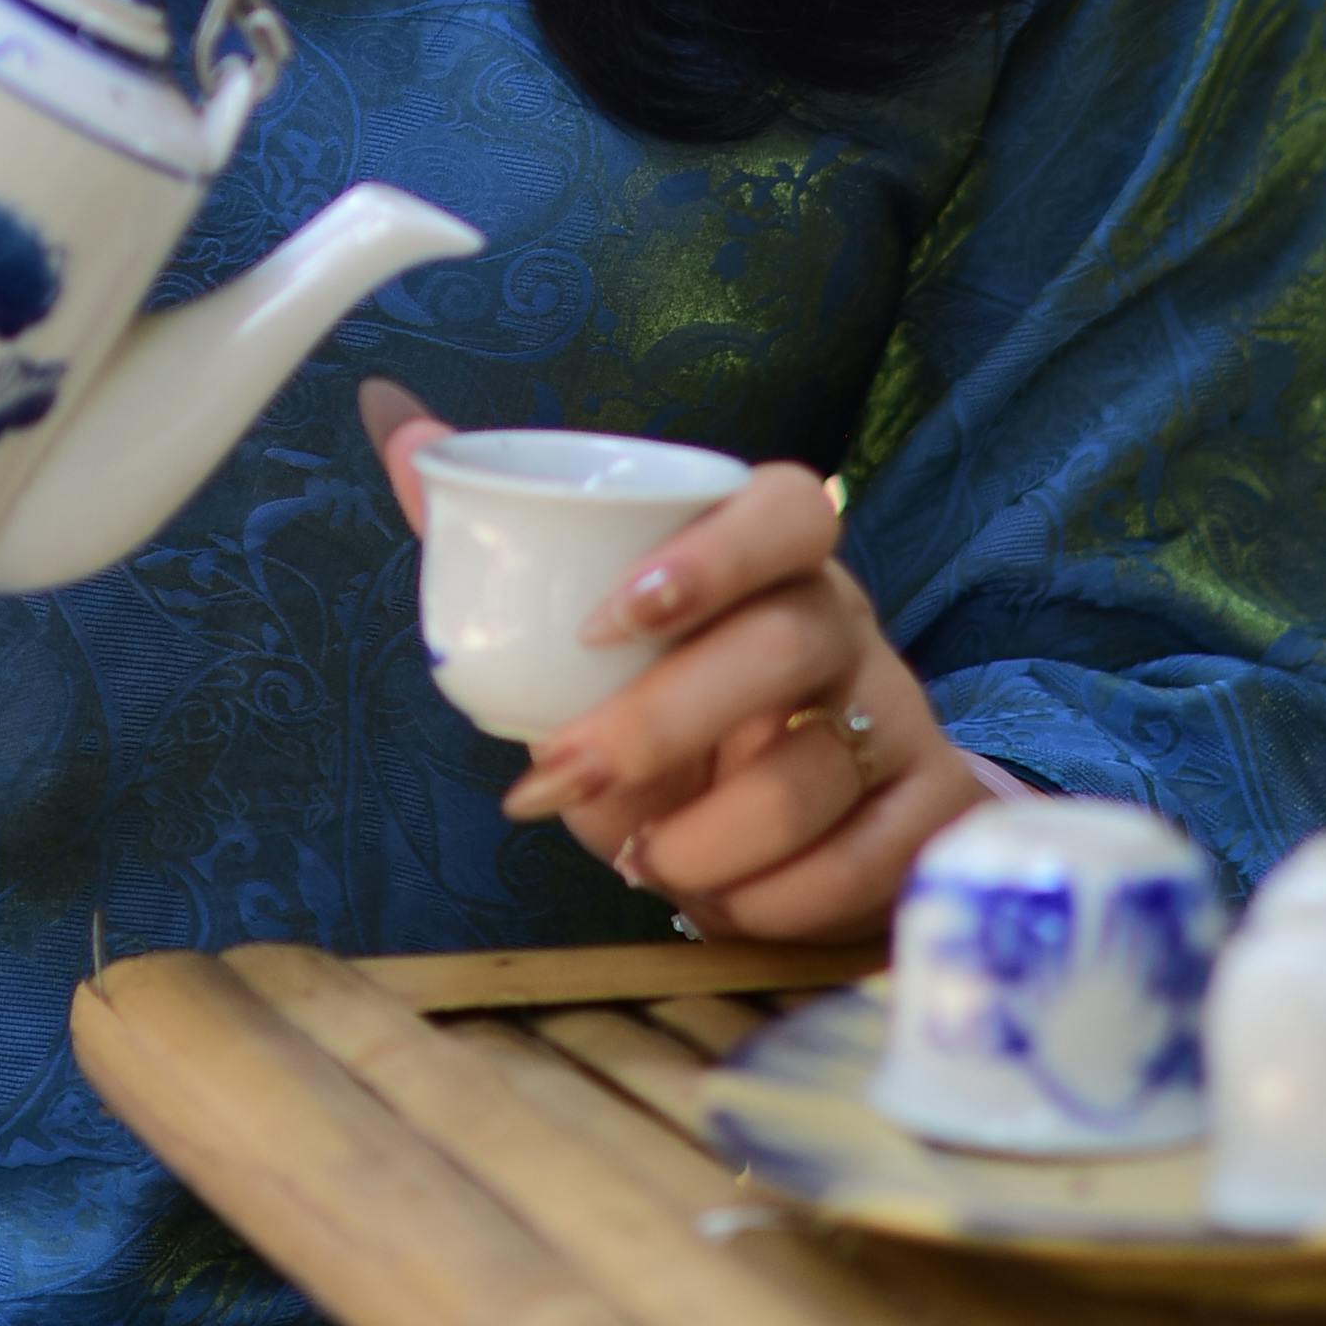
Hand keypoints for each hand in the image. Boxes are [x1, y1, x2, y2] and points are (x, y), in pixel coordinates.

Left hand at [362, 379, 991, 940]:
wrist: (824, 824)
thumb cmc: (687, 712)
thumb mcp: (601, 642)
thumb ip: (506, 535)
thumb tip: (396, 423)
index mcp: (776, 560)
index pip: (784, 507)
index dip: (710, 553)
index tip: (609, 618)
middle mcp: (847, 626)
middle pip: (788, 644)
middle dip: (664, 722)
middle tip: (566, 778)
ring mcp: (900, 720)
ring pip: (813, 773)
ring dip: (704, 838)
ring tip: (641, 858)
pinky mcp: (929, 817)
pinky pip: (862, 865)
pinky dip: (773, 902)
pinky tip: (726, 903)